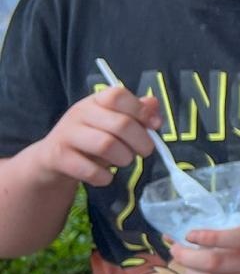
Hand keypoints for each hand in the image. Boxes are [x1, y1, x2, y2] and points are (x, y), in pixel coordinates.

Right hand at [34, 88, 159, 187]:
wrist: (51, 159)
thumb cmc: (90, 138)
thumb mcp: (113, 121)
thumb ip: (136, 113)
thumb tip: (153, 105)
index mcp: (95, 101)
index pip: (118, 95)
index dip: (141, 110)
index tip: (153, 126)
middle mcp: (79, 113)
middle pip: (120, 124)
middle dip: (141, 142)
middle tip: (145, 151)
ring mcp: (66, 134)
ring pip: (106, 145)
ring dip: (124, 158)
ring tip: (124, 161)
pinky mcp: (58, 158)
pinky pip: (90, 170)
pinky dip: (105, 177)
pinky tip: (106, 176)